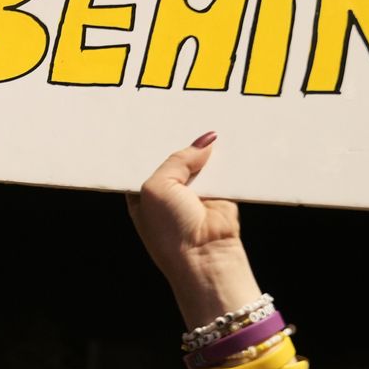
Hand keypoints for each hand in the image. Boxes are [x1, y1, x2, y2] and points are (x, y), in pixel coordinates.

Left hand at [126, 135, 260, 328]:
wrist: (205, 257)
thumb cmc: (170, 231)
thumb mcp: (158, 187)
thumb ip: (176, 159)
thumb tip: (204, 142)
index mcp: (144, 194)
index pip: (145, 161)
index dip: (151, 142)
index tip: (156, 118)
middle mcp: (169, 193)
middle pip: (175, 157)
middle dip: (180, 140)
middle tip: (184, 110)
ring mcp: (195, 194)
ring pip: (200, 161)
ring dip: (204, 148)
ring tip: (206, 118)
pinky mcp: (221, 194)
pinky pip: (224, 170)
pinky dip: (225, 159)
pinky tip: (225, 139)